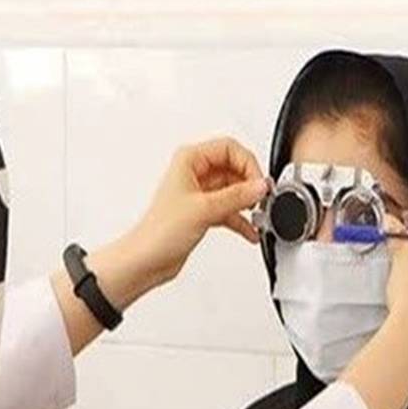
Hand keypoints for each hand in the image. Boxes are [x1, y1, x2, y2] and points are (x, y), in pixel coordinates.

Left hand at [125, 137, 268, 286]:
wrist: (146, 260)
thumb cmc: (159, 232)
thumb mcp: (203, 209)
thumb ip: (236, 196)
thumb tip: (260, 186)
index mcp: (189, 160)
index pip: (229, 148)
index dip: (248, 164)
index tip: (259, 183)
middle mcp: (194, 173)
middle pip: (234, 168)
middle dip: (250, 184)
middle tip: (260, 199)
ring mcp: (199, 194)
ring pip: (234, 190)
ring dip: (247, 203)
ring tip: (257, 215)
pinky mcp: (202, 212)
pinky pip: (229, 210)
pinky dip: (240, 219)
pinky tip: (250, 230)